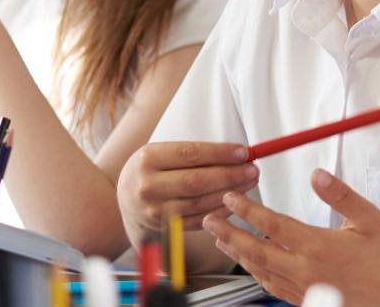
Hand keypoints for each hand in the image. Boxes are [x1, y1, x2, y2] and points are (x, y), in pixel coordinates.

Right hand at [117, 142, 258, 243]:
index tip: (244, 152)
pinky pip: (199, 220)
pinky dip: (221, 211)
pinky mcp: (166, 228)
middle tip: (253, 169)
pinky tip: (236, 202)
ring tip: (249, 183)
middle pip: (197, 181)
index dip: (220, 153)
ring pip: (200, 203)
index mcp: (148, 159)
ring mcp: (156, 210)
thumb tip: (238, 153)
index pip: (191, 154)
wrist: (127, 201)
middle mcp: (149, 186)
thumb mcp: (163, 152)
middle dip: (230, 175)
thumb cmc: (153, 170)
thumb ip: (196, 153)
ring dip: (230, 193)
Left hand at [203, 169, 379, 304]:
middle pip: (256, 250)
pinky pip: (275, 288)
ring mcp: (306, 290)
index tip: (231, 197)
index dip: (247, 209)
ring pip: (261, 272)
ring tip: (224, 240)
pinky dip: (258, 274)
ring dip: (239, 254)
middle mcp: (306, 271)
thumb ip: (339, 195)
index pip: (272, 224)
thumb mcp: (368, 218)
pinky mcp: (311, 303)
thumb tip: (317, 174)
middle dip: (229, 233)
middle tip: (210, 219)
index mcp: (318, 246)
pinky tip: (253, 265)